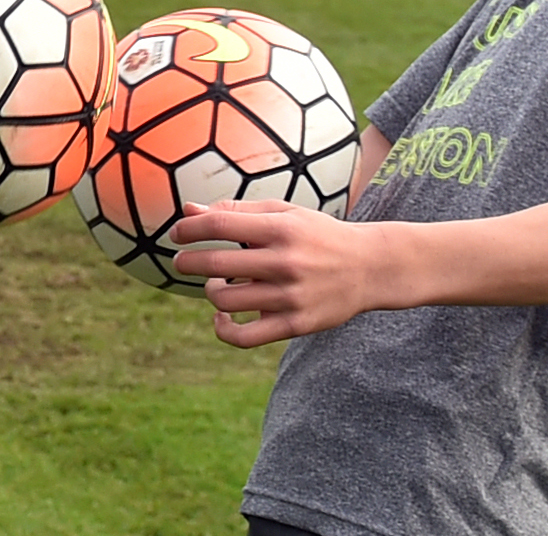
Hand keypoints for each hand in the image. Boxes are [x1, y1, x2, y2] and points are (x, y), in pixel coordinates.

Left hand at [170, 200, 397, 349]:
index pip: (219, 225)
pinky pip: (243, 337)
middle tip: (183, 261)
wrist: (371, 267)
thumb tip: (187, 211)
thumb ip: (236, 211)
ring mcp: (291, 297)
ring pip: (225, 300)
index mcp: (281, 229)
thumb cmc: (317, 236)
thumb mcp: (284, 214)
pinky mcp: (296, 325)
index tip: (177, 234)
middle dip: (187, 262)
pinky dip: (222, 329)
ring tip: (217, 283)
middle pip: (215, 265)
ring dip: (210, 291)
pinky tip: (221, 316)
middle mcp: (286, 262)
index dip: (188, 229)